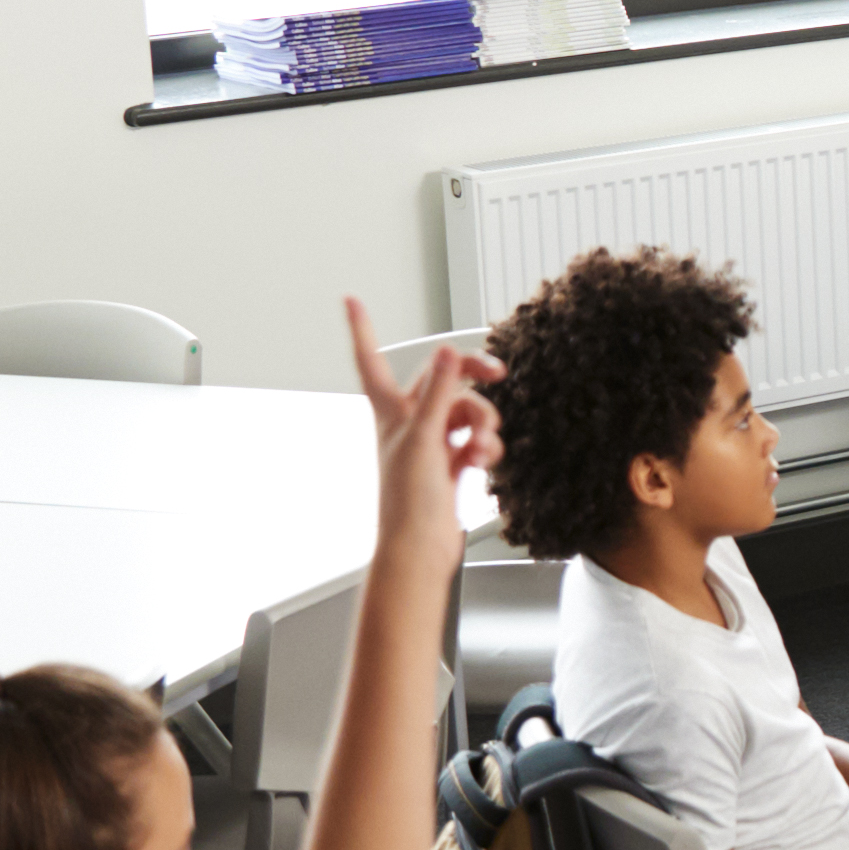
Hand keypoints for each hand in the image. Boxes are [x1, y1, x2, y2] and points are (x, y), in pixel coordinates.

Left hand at [342, 299, 499, 564]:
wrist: (420, 549)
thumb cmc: (408, 502)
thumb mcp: (424, 439)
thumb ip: (438, 393)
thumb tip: (445, 352)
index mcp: (390, 412)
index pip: (371, 360)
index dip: (362, 330)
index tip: (351, 300)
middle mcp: (409, 423)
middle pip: (443, 381)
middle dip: (472, 380)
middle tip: (497, 371)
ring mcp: (432, 443)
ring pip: (467, 411)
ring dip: (483, 424)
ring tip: (480, 449)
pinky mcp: (452, 464)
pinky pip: (476, 439)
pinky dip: (485, 447)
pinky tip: (481, 463)